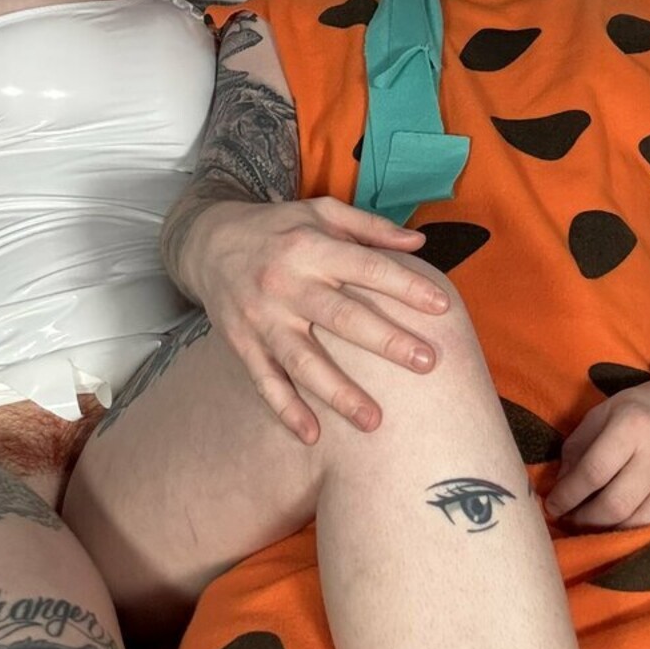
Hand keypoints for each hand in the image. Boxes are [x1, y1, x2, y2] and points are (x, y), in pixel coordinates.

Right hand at [184, 196, 450, 442]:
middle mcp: (286, 284)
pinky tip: (312, 436)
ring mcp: (262, 318)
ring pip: (303, 360)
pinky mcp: (243, 344)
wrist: (208, 242)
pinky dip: (286, 410)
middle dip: (386, 341)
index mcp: (310, 247)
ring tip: (374, 421)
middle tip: (427, 363)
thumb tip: (419, 243)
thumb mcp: (321, 212)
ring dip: (339, 392)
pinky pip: (265, 382)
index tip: (442, 307)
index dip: (405, 287)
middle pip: (341, 317)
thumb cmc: (279, 228)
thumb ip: (370, 227)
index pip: (366, 267)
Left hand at [544, 376, 649, 529]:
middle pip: (615, 503)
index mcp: (632, 424)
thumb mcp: (602, 412)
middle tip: (566, 519)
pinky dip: (631, 531)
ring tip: (586, 525)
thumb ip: (578, 447)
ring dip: (606, 531)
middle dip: (584, 519)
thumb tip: (560, 486)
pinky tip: (614, 526)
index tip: (551, 506)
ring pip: (637, 521)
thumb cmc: (639, 406)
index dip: (567, 495)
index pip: (593, 472)